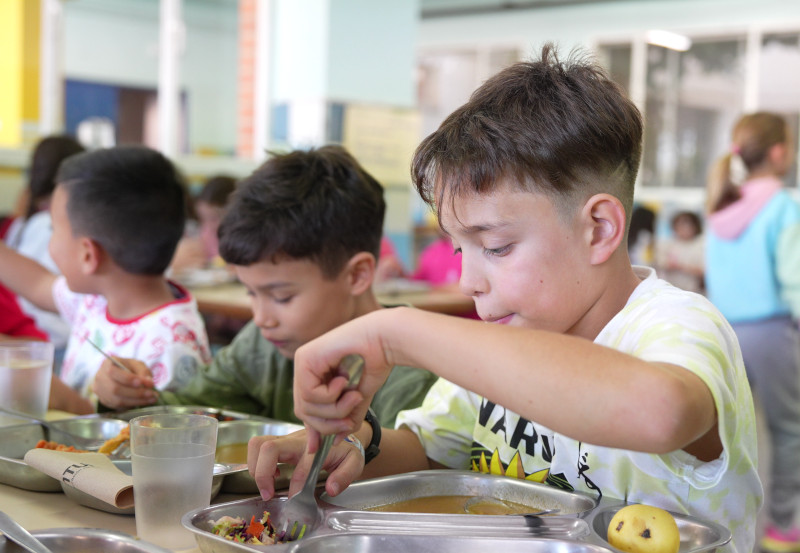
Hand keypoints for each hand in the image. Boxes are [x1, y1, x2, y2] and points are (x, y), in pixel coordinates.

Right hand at [92, 357, 157, 408]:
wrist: (118, 376)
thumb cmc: (128, 368)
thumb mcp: (137, 364)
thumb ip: (143, 371)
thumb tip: (149, 383)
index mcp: (107, 364)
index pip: (114, 372)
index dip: (129, 379)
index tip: (143, 382)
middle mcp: (100, 377)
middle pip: (115, 389)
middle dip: (136, 393)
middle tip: (151, 394)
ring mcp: (100, 390)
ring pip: (117, 400)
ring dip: (137, 401)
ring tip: (151, 399)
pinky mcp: (104, 400)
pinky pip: (118, 406)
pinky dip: (133, 405)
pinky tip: (144, 402)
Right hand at [247, 429, 364, 499]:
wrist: (342, 430)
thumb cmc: (346, 449)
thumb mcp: (354, 461)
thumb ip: (345, 475)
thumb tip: (330, 489)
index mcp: (316, 446)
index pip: (301, 464)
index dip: (297, 485)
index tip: (296, 500)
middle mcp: (296, 440)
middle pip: (268, 447)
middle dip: (262, 473)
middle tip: (267, 494)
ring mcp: (285, 439)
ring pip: (258, 444)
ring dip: (255, 466)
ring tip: (266, 485)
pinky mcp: (279, 442)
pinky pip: (258, 446)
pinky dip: (257, 462)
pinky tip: (272, 475)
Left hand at [293, 309, 396, 450]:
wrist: (386, 339)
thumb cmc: (377, 360)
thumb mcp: (359, 396)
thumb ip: (345, 415)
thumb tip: (335, 439)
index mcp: (315, 371)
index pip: (306, 407)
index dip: (313, 429)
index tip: (319, 448)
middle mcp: (304, 365)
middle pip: (303, 410)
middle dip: (327, 423)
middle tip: (349, 424)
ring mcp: (302, 360)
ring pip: (306, 405)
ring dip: (335, 410)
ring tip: (354, 396)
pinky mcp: (305, 358)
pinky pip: (310, 394)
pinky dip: (331, 396)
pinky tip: (345, 379)